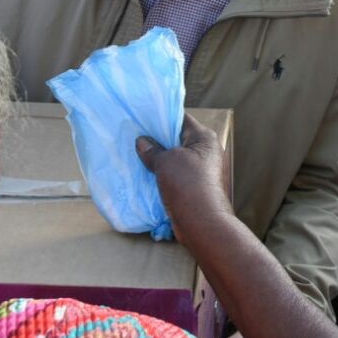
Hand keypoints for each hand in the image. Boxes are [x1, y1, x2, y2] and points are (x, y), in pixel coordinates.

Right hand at [137, 115, 232, 239]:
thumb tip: (142, 141)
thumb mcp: (166, 161)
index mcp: (203, 138)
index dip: (161, 116)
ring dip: (156, 157)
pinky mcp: (192, 185)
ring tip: (134, 153)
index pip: (180, 118)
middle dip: (156, 138)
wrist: (200, 221)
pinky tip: (142, 172)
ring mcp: (199, 169)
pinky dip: (159, 172)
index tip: (141, 116)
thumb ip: (152, 149)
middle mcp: (204, 151)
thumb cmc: (187, 184)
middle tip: (133, 134)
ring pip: (173, 157)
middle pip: (176, 138)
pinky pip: (172, 173)